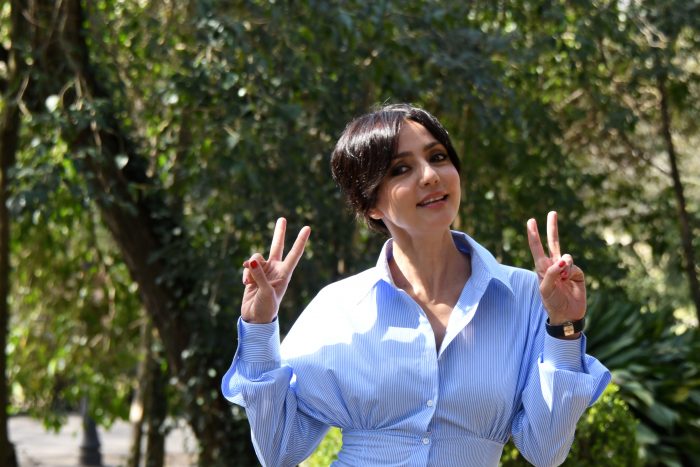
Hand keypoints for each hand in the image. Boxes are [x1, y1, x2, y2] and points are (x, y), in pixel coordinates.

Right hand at [241, 218, 310, 323]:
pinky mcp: (253, 275)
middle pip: (277, 247)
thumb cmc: (266, 308)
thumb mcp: (265, 292)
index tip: (307, 228)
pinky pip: (247, 267)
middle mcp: (275, 270)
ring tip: (250, 282)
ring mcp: (264, 271)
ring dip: (250, 267)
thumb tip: (252, 261)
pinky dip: (245, 274)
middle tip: (282, 219)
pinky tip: (246, 285)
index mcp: (285, 274)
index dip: (300, 240)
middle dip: (279, 233)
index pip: (294, 254)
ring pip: (256, 258)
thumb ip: (259, 275)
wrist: (255, 319)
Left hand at [526, 211, 585, 326]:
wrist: (567, 313)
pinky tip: (569, 282)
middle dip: (552, 228)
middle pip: (553, 242)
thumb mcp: (545, 289)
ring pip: (565, 256)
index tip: (531, 221)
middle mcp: (553, 265)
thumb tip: (562, 260)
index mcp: (541, 267)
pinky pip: (573, 267)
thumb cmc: (552, 302)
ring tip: (563, 279)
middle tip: (552, 212)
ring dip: (564, 266)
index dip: (534, 234)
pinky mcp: (577, 273)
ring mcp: (566, 268)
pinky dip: (571, 273)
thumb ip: (551, 273)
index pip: (537, 247)